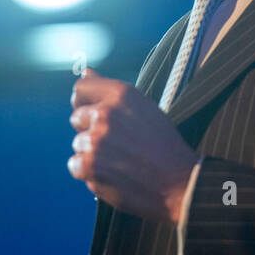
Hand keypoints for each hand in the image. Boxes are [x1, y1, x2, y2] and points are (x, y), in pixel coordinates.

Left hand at [68, 68, 198, 224]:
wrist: (179, 184)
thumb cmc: (164, 146)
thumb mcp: (143, 108)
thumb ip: (111, 91)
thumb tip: (86, 70)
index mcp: (121, 94)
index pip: (81, 88)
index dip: (84, 101)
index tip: (92, 112)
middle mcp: (105, 113)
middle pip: (77, 117)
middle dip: (90, 130)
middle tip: (118, 144)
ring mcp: (95, 140)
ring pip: (78, 144)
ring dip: (92, 153)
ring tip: (120, 161)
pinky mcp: (89, 166)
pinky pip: (75, 165)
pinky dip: (89, 173)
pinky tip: (113, 174)